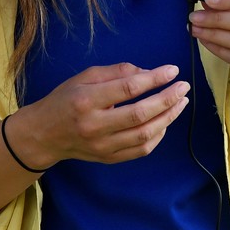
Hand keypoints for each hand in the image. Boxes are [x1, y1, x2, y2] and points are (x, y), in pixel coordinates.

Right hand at [9, 63, 189, 167]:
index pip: (127, 89)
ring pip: (144, 134)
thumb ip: (116, 72)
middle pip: (140, 114)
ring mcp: (101, 146)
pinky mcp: (108, 158)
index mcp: (85, 100)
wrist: (44, 134)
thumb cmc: (66, 100)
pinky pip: (141, 149)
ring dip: (168, 117)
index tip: (172, 70)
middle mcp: (94, 125)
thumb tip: (148, 73)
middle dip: (167, 99)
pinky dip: (158, 135)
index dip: (154, 79)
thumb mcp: (85, 77)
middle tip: (184, 87)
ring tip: (181, 102)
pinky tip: (165, 121)